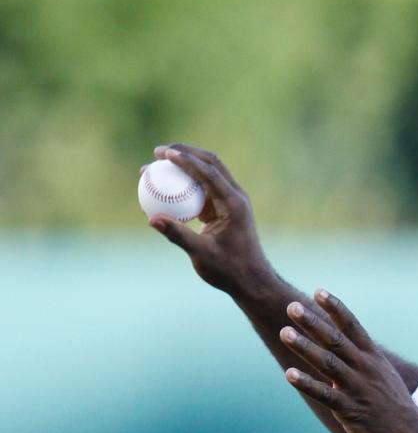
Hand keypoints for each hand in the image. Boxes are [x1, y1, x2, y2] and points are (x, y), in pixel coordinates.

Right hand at [146, 144, 269, 292]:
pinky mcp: (225, 209)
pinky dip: (186, 186)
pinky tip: (165, 189)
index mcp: (234, 204)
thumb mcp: (201, 253)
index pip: (209, 173)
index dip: (186, 160)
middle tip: (158, 152)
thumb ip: (178, 235)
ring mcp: (231, 201)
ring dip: (184, 166)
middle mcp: (236, 197)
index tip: (164, 154)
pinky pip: (204, 190)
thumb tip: (151, 218)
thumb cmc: (229, 269)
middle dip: (185, 153)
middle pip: (211, 163)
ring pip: (207, 174)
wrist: (251, 280)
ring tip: (156, 166)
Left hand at [280, 289, 417, 432]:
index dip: (336, 308)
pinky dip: (307, 383)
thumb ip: (364, 362)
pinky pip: (325, 394)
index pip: (353, 326)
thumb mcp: (383, 377)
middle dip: (313, 322)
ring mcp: (358, 388)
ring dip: (305, 346)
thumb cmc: (395, 408)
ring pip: (328, 362)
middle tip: (292, 306)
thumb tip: (346, 350)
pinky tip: (289, 374)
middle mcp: (365, 369)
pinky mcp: (350, 410)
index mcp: (373, 358)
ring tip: (284, 332)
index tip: (318, 291)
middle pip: (336, 340)